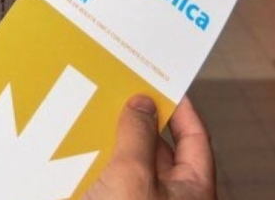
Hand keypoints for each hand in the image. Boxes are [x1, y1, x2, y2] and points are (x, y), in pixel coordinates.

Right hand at [83, 96, 215, 199]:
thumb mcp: (132, 173)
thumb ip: (138, 134)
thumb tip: (142, 104)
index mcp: (193, 189)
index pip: (195, 138)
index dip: (182, 109)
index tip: (164, 86)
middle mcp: (173, 198)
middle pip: (159, 150)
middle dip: (139, 124)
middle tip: (121, 97)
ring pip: (131, 167)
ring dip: (114, 146)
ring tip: (95, 120)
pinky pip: (111, 183)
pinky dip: (97, 167)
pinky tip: (78, 150)